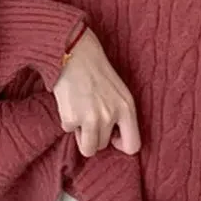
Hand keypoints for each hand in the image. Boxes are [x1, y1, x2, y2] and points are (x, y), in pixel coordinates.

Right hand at [52, 28, 141, 157]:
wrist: (74, 52)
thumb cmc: (96, 71)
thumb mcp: (119, 91)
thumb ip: (121, 115)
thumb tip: (116, 141)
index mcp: (127, 108)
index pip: (133, 146)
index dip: (121, 145)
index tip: (112, 137)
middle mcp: (111, 115)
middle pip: (104, 146)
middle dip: (95, 135)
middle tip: (89, 114)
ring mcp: (91, 118)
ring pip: (88, 148)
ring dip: (82, 135)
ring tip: (80, 114)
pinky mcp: (71, 118)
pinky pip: (68, 131)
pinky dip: (67, 120)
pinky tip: (70, 103)